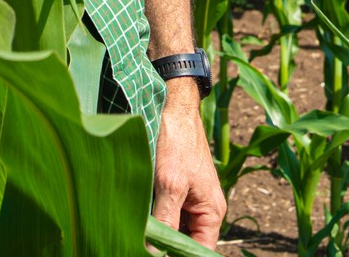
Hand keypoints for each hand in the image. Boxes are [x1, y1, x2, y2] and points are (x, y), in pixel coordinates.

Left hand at [153, 81, 225, 242]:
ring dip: (157, 229)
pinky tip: (137, 214)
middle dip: (165, 243)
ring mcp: (187, 200)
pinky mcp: (173, 189)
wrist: (172, 106)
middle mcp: (202, 210)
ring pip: (172, 227)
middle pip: (185, 241)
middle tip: (141, 242)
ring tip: (137, 229)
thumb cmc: (178, 141)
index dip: (180, 256)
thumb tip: (154, 250)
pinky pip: (165, 212)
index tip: (156, 254)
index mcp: (212, 212)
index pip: (200, 250)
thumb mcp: (170, 183)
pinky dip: (153, 215)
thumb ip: (165, 219)